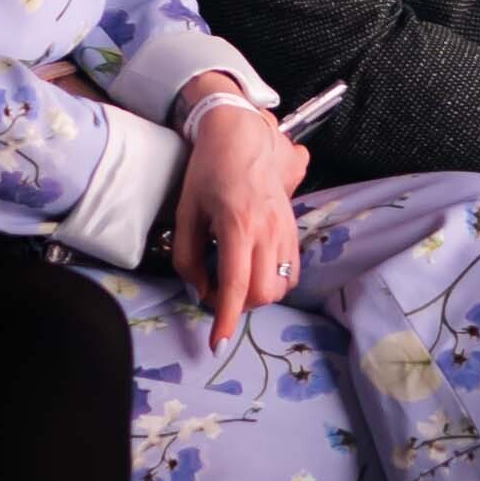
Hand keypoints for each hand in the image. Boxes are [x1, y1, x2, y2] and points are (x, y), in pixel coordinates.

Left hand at [166, 96, 310, 346]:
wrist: (242, 138)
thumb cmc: (208, 172)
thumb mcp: (186, 214)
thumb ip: (188, 257)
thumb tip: (200, 290)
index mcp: (238, 226)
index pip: (235, 286)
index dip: (225, 320)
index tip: (217, 343)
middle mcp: (268, 231)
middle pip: (262, 294)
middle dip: (238, 307)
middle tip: (216, 293)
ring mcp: (286, 230)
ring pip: (280, 287)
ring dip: (256, 296)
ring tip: (235, 282)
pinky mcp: (294, 230)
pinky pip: (291, 272)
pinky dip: (273, 283)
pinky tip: (255, 272)